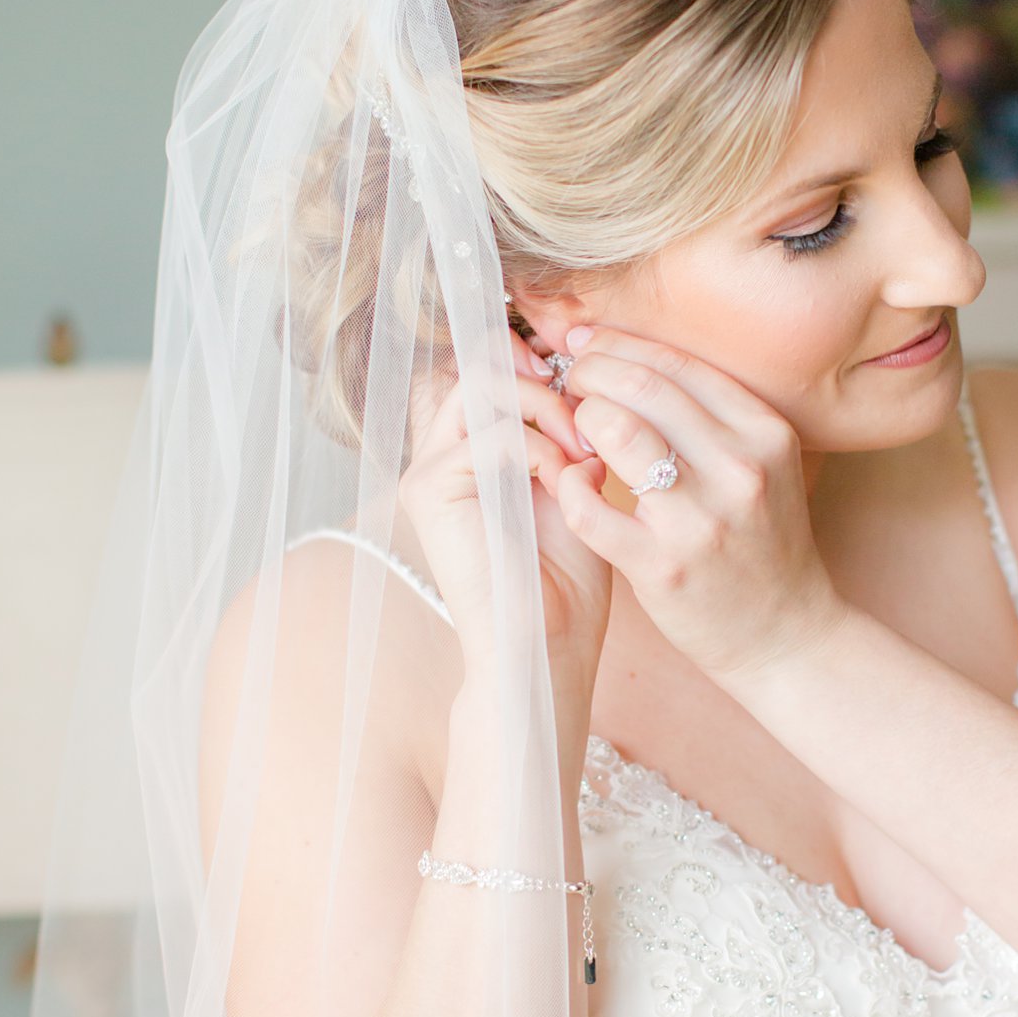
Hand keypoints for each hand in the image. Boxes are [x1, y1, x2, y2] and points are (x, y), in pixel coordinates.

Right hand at [399, 330, 612, 679]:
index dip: (536, 366)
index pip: (489, 374)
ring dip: (547, 411)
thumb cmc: (565, 587)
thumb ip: (572, 443)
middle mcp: (439, 457)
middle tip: (589, 429)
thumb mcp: (575, 495)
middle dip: (546, 385)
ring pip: (483, 387)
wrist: (544, 650)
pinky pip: (494, 434)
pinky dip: (543, 451)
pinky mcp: (429, 489)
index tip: (588, 385)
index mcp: (469, 455)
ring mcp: (428, 471)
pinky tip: (568, 485)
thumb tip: (589, 398)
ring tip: (584, 455)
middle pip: (482, 369)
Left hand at [552, 325, 847, 686]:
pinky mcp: (662, 567)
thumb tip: (632, 360)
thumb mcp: (762, 466)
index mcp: (765, 433)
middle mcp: (739, 469)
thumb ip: (712, 417)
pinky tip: (574, 482)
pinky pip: (590, 507)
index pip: (676, 365)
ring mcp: (701, 520)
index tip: (587, 345)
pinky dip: (569, 485)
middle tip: (569, 383)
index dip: (618, 345)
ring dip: (578, 421)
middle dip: (589, 373)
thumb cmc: (763, 543)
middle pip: (640, 387)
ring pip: (614, 432)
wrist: (786, 635)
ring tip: (574, 431)